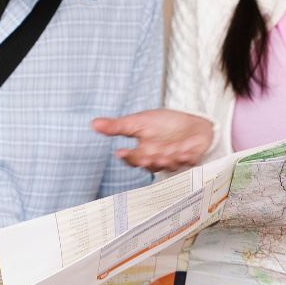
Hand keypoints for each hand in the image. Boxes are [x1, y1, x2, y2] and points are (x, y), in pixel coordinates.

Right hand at [92, 109, 213, 172]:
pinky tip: (185, 153)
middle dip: (148, 162)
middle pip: (151, 164)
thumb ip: (118, 126)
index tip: (120, 152)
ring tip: (163, 156)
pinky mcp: (191, 157)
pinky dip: (187, 158)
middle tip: (145, 157)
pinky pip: (189, 161)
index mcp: (144, 152)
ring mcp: (175, 160)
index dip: (127, 156)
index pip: (132, 158)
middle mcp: (158, 159)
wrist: (190, 119)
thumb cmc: (163, 123)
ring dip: (166, 161)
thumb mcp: (139, 122)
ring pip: (169, 165)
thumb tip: (93, 124)